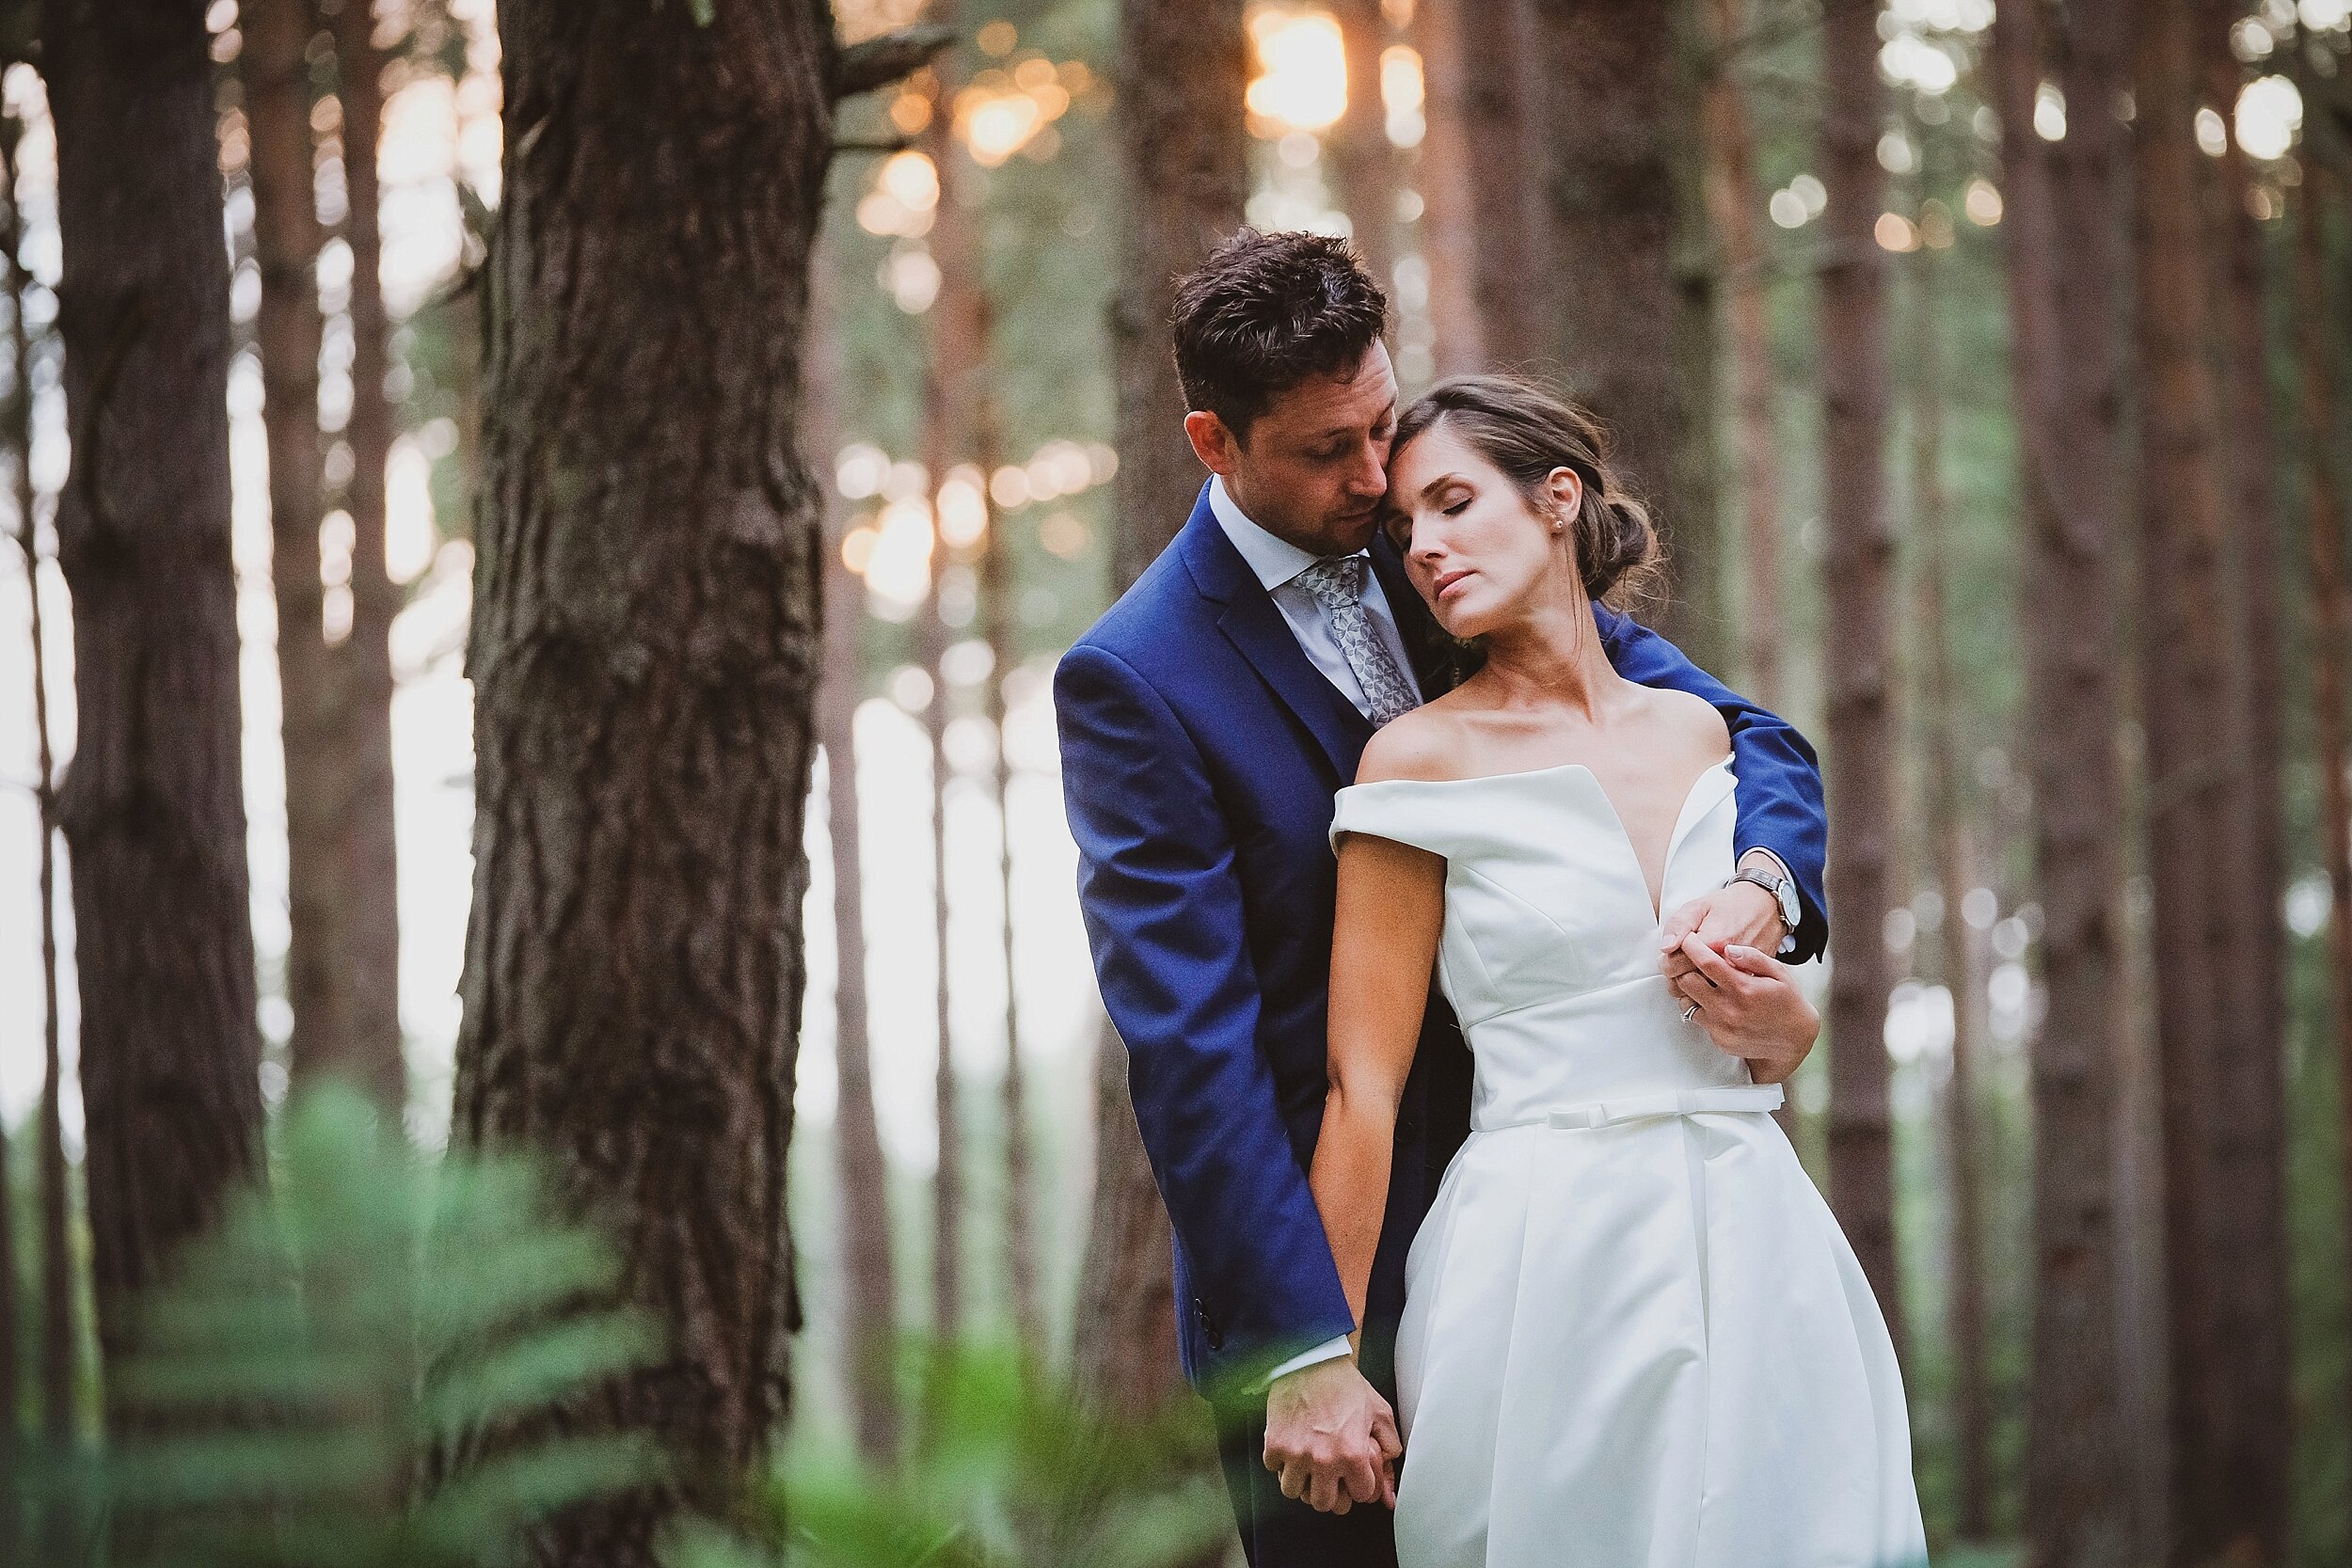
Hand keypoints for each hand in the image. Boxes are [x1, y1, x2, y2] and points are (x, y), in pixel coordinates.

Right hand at [1263, 1357, 1402, 1513]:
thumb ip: (1390, 1453)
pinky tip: (1292, 1449)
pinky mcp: (1274, 1445)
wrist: (1312, 1361)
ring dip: (1302, 1482)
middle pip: (1325, 1504)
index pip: (1360, 1496)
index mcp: (1353, 1454)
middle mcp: (1324, 1459)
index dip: (1360, 1485)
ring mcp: (1296, 1454)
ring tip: (1308, 1465)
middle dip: (1330, 1492)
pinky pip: (1274, 1471)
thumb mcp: (1380, 1414)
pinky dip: (1281, 1463)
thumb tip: (1391, 1493)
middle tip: (1330, 1477)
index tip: (1354, 1476)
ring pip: (1295, 1493)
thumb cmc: (1344, 1385)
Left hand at [1659, 878, 1783, 987]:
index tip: (1671, 954)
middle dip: (1677, 976)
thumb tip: (1666, 947)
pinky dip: (1710, 995)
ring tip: (1694, 970)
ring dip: (1692, 988)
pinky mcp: (1749, 987)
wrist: (1766, 909)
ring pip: (1701, 997)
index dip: (1666, 961)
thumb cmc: (1733, 907)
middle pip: (1686, 986)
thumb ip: (1679, 925)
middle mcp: (1730, 966)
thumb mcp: (1700, 905)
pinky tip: (1709, 980)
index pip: (1675, 967)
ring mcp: (1741, 979)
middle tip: (1681, 962)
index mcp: (1715, 944)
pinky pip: (1720, 1001)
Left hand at [1670, 936, 1818, 1083]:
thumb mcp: (1779, 973)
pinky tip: (1712, 1001)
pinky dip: (1699, 1006)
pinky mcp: (1719, 1039)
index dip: (1691, 947)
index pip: (1706, 962)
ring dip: (1689, 988)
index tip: (1688, 939)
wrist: (1793, 1042)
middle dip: (1684, 967)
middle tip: (1690, 960)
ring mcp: (1722, 1027)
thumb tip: (1728, 949)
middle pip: (1686, 981)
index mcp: (1743, 988)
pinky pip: (1697, 1018)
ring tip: (1701, 981)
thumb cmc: (1787, 1003)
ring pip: (1685, 1001)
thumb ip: (1753, 958)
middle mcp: (1729, 1009)